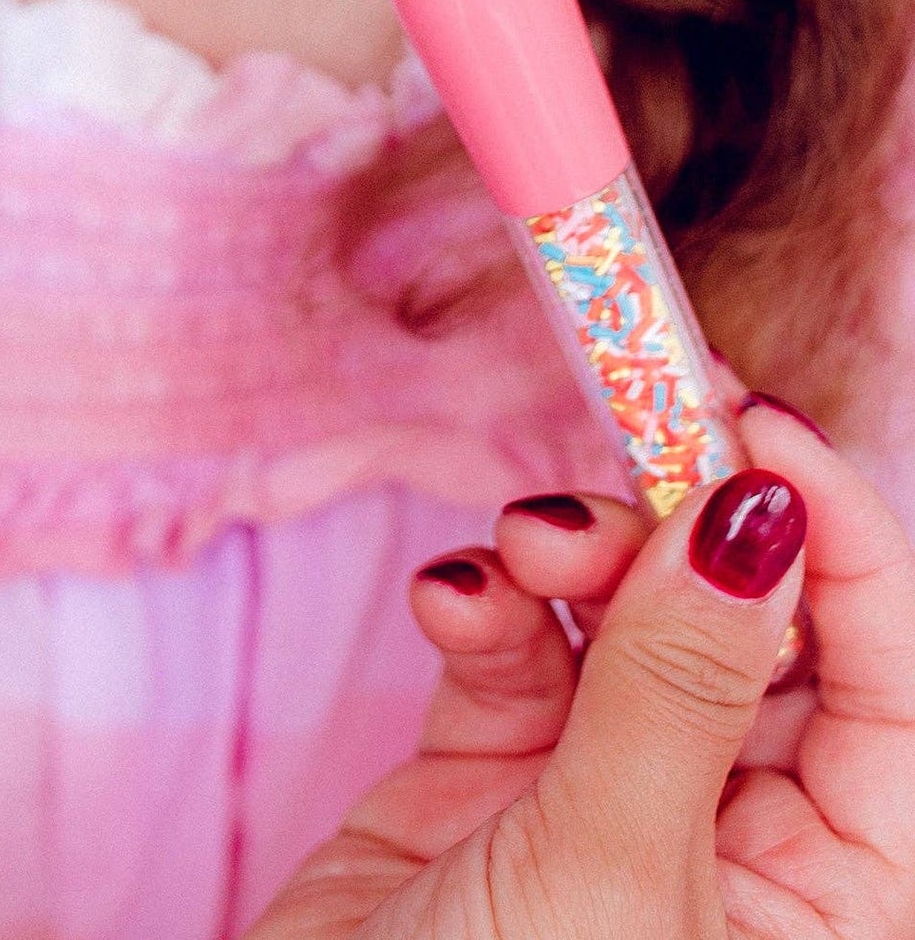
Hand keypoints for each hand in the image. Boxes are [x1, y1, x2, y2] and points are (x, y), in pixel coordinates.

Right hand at [248, 403, 914, 937]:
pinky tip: (450, 605)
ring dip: (571, 554)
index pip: (894, 684)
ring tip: (519, 547)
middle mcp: (743, 840)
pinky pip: (514, 647)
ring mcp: (612, 797)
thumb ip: (684, 683)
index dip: (843, 542)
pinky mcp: (495, 776)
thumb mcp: (617, 874)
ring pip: (625, 615)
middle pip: (749, 627)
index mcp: (842, 900)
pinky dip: (482, 604)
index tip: (756, 427)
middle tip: (620, 447)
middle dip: (680, 530)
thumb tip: (762, 512)